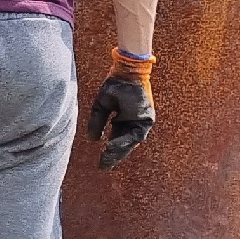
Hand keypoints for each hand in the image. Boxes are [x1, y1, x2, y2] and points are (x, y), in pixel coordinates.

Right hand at [88, 49, 155, 168]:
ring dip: (118, 150)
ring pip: (130, 142)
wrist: (127, 71)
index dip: (109, 151)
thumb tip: (93, 139)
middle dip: (113, 155)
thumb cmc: (115, 84)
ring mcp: (141, 122)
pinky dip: (124, 141)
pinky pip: (136, 135)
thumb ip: (97, 122)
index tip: (100, 163)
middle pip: (124, 144)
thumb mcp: (101, 106)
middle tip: (103, 166)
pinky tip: (112, 146)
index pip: (116, 139)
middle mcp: (133, 122)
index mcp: (123, 119)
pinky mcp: (147, 120)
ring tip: (106, 157)